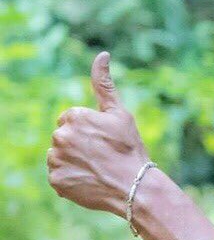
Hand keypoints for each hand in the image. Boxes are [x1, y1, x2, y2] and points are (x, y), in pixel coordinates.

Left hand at [46, 51, 152, 217]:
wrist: (133, 185)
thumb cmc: (129, 148)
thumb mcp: (119, 113)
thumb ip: (104, 84)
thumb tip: (102, 54)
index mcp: (74, 117)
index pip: (72, 120)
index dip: (90, 130)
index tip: (105, 140)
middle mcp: (60, 136)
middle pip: (64, 138)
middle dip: (80, 144)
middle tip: (102, 155)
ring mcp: (56, 159)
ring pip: (60, 156)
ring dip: (74, 161)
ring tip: (96, 168)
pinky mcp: (55, 180)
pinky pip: (59, 176)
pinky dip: (71, 179)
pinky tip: (89, 180)